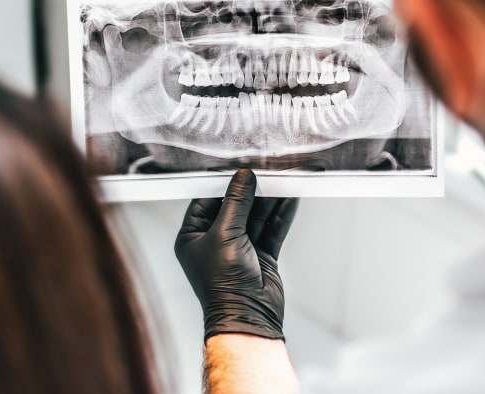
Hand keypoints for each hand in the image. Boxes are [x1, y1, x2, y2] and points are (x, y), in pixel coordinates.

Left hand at [175, 168, 298, 340]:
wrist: (248, 318)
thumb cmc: (224, 285)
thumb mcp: (225, 234)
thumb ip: (237, 202)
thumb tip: (244, 176)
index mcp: (193, 236)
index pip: (207, 199)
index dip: (224, 183)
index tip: (239, 166)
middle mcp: (215, 240)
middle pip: (236, 206)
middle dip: (252, 190)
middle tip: (267, 169)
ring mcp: (240, 248)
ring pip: (257, 216)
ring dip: (270, 199)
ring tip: (284, 178)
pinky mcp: (261, 255)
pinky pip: (272, 229)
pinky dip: (281, 214)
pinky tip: (291, 198)